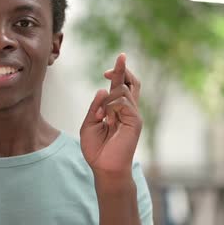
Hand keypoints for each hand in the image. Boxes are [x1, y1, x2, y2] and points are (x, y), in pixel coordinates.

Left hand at [80, 53, 142, 176]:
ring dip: (108, 99)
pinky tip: (108, 118)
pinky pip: (123, 103)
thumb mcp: (89, 124)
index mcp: (116, 110)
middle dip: (124, 69)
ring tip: (103, 117)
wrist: (104, 168)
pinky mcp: (135, 122)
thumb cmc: (96, 149)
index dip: (118, 74)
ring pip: (123, 91)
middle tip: (121, 56)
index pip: (121, 87)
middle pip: (131, 83)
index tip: (107, 71)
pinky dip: (112, 107)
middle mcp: (127, 111)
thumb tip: (101, 89)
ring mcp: (133, 115)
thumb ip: (95, 107)